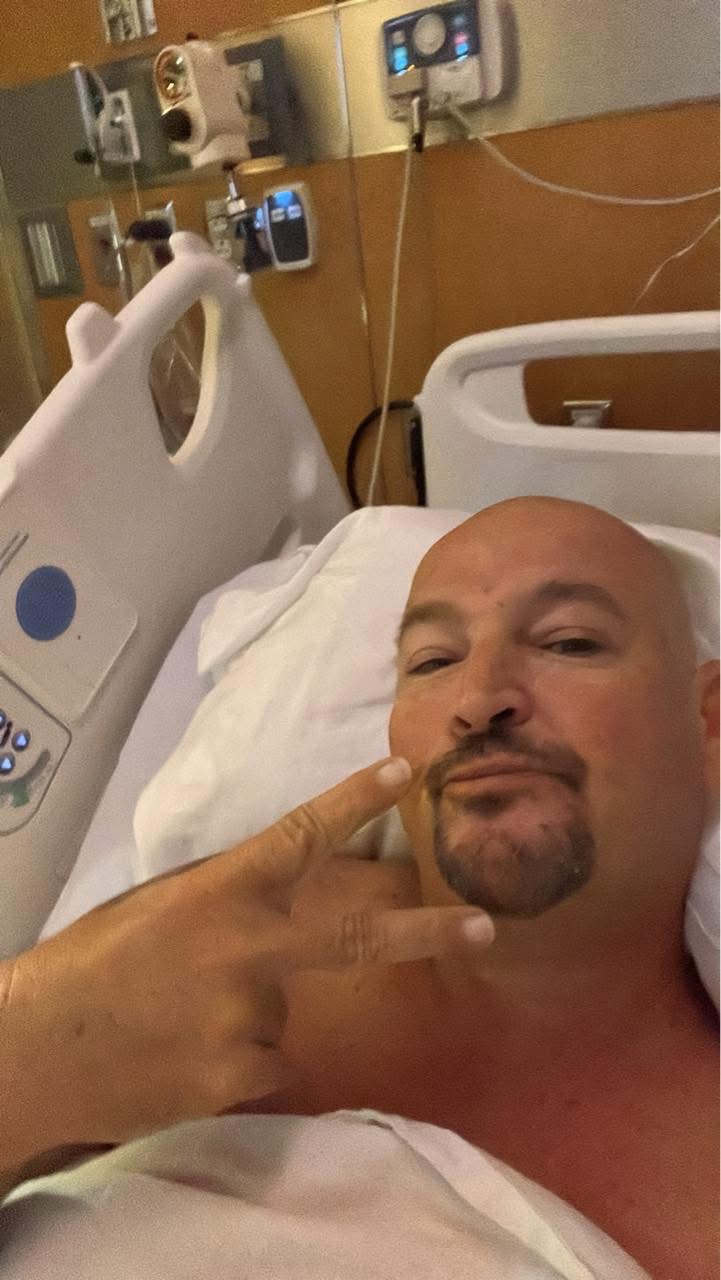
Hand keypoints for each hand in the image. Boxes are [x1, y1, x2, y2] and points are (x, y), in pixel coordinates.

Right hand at [0, 758, 492, 1160]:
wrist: (40, 1050)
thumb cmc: (96, 962)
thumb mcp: (160, 904)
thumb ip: (229, 897)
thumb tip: (286, 891)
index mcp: (220, 892)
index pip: (300, 835)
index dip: (355, 800)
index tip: (405, 772)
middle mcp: (245, 950)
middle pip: (355, 936)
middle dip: (426, 932)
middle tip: (484, 927)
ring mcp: (247, 1017)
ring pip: (283, 1009)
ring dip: (250, 1010)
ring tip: (184, 1016)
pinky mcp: (240, 1074)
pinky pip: (263, 1058)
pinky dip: (234, 1054)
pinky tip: (186, 1053)